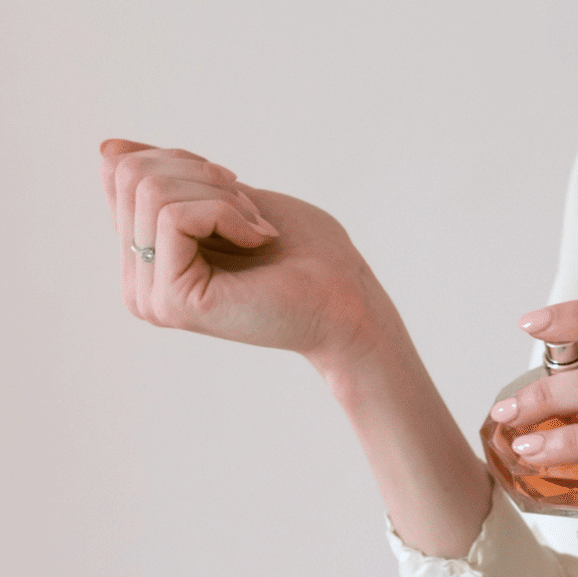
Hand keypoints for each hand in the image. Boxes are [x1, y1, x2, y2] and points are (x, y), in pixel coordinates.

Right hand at [98, 139, 394, 367]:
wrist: (349, 305)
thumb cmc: (307, 256)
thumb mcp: (230, 197)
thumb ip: (170, 178)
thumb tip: (106, 147)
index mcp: (147, 259)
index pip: (121, 172)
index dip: (180, 160)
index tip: (235, 187)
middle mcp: (138, 283)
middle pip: (129, 175)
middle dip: (202, 175)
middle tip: (253, 212)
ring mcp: (149, 297)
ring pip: (149, 190)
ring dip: (220, 195)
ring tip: (258, 230)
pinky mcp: (171, 301)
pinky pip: (174, 216)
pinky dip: (226, 213)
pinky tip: (257, 241)